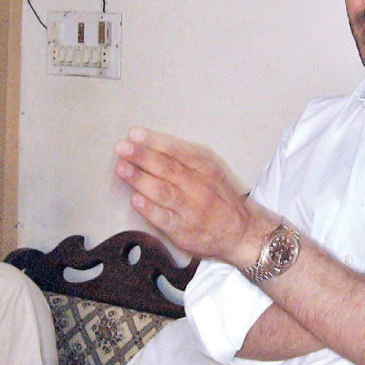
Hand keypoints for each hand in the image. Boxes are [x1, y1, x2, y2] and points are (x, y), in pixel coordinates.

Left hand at [114, 127, 272, 263]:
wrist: (242, 230)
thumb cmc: (218, 195)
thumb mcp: (210, 169)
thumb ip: (184, 156)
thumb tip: (149, 143)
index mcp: (205, 167)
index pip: (177, 150)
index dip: (155, 141)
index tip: (135, 134)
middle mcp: (199, 186)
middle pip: (168, 168)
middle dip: (142, 156)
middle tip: (122, 148)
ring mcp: (191, 209)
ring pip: (164, 191)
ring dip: (141, 179)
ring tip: (122, 168)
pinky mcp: (184, 231)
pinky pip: (165, 219)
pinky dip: (150, 209)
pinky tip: (135, 200)